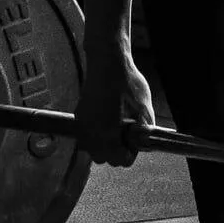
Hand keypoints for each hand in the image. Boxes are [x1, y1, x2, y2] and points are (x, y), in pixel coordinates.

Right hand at [75, 45, 155, 167]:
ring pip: (91, 148)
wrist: (107, 62)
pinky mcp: (78, 116)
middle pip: (103, 158)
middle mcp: (90, 132)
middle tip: (127, 137)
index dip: (130, 154)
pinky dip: (95, 135)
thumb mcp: (143, 106)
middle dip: (116, 152)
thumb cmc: (126, 82)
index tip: (135, 144)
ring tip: (116, 129)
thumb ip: (145, 129)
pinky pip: (85, 136)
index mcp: (107, 132)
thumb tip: (145, 144)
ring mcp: (82, 124)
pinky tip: (107, 121)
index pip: (119, 160)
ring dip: (103, 145)